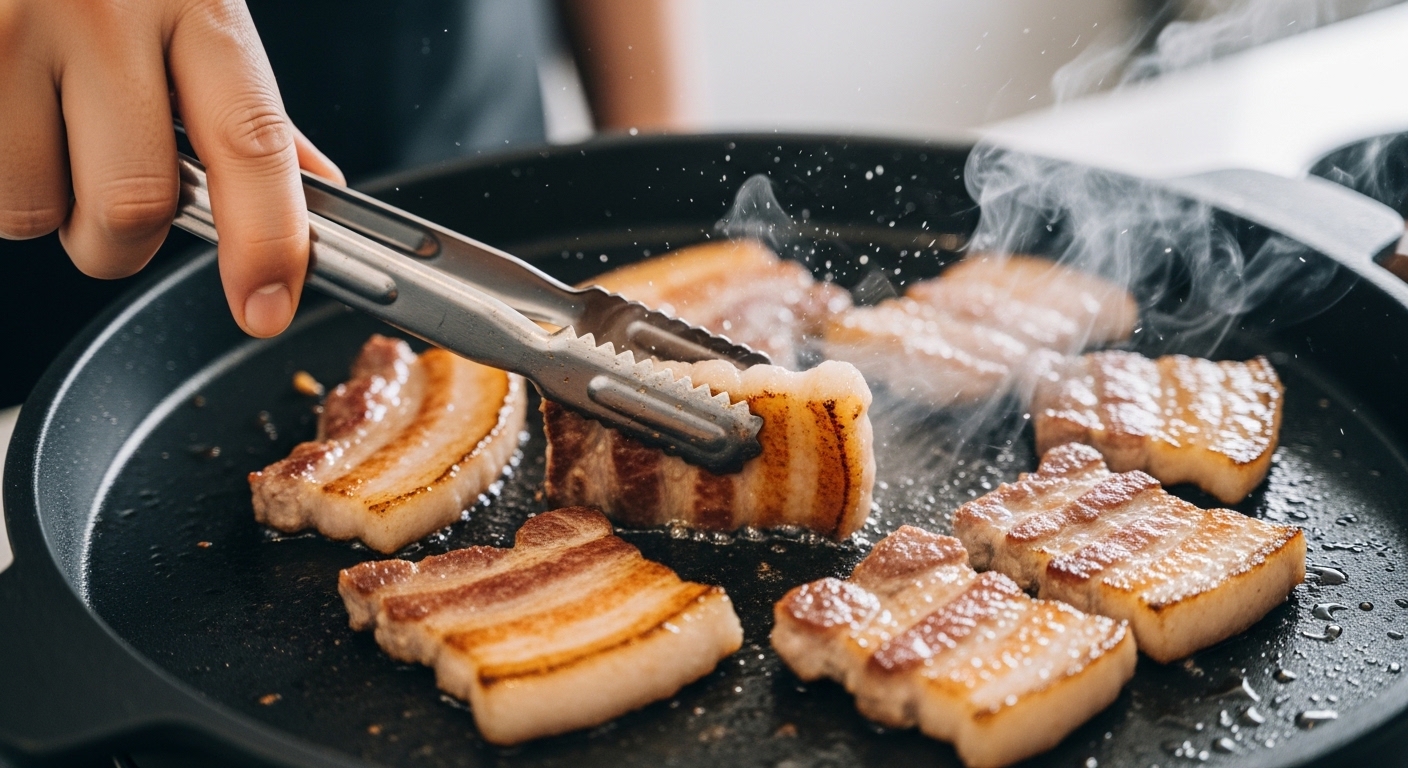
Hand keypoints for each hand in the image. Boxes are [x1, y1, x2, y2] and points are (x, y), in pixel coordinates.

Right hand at [0, 0, 343, 336]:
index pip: (251, 144)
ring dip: (37, 203)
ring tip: (33, 131)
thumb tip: (311, 185)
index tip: (266, 305)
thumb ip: (242, 98)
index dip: (266, 241)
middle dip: (119, 241)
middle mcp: (104, 13)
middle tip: (105, 209)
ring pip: (31, 206)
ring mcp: (9, 28)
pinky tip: (1, 112)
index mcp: (195, 2)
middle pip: (132, 203)